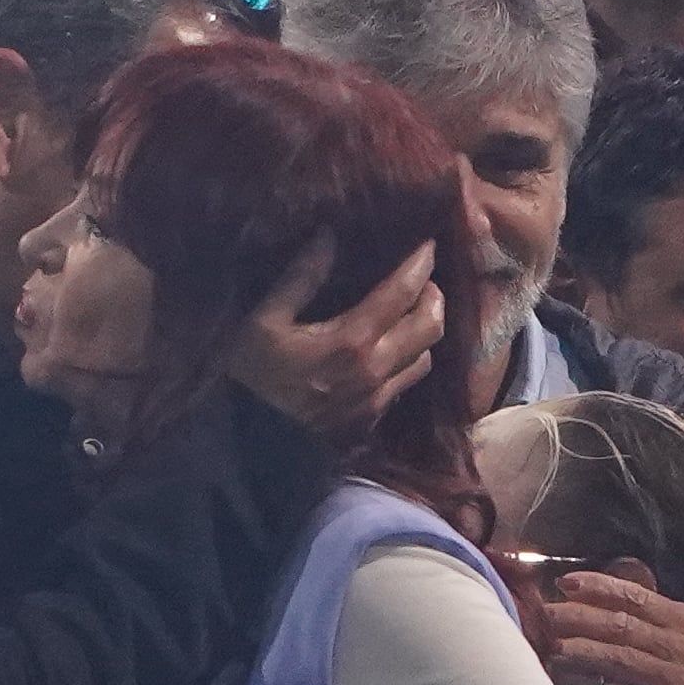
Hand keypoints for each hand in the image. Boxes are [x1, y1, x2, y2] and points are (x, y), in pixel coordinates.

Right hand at [223, 238, 443, 445]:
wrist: (250, 447)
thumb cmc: (252, 380)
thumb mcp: (263, 323)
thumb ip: (300, 279)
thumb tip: (328, 237)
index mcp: (352, 339)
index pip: (402, 292)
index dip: (420, 264)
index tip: (428, 243)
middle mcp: (376, 369)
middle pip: (430, 326)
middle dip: (433, 297)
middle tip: (424, 280)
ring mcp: (378, 399)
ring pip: (425, 358)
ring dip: (425, 332)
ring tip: (412, 316)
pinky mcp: (372, 420)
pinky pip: (406, 385)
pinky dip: (409, 361)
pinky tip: (392, 352)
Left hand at [544, 565, 683, 684]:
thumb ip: (672, 629)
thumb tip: (632, 621)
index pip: (636, 597)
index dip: (599, 588)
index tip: (566, 582)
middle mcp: (678, 642)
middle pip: (618, 624)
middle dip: (576, 617)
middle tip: (539, 613)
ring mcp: (675, 676)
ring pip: (617, 659)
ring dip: (578, 653)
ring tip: (545, 651)